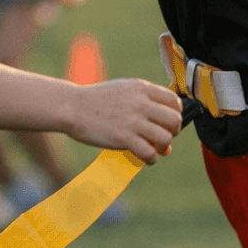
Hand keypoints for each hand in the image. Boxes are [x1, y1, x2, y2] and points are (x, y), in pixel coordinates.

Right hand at [65, 77, 182, 162]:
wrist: (72, 107)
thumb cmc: (96, 101)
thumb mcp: (123, 91)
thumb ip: (144, 106)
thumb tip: (164, 133)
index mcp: (141, 88)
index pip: (174, 101)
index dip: (175, 114)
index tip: (166, 122)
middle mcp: (141, 103)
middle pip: (175, 119)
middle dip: (173, 131)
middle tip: (162, 137)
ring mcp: (133, 120)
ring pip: (166, 137)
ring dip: (164, 146)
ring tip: (153, 148)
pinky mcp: (124, 137)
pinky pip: (150, 153)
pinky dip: (151, 159)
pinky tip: (145, 158)